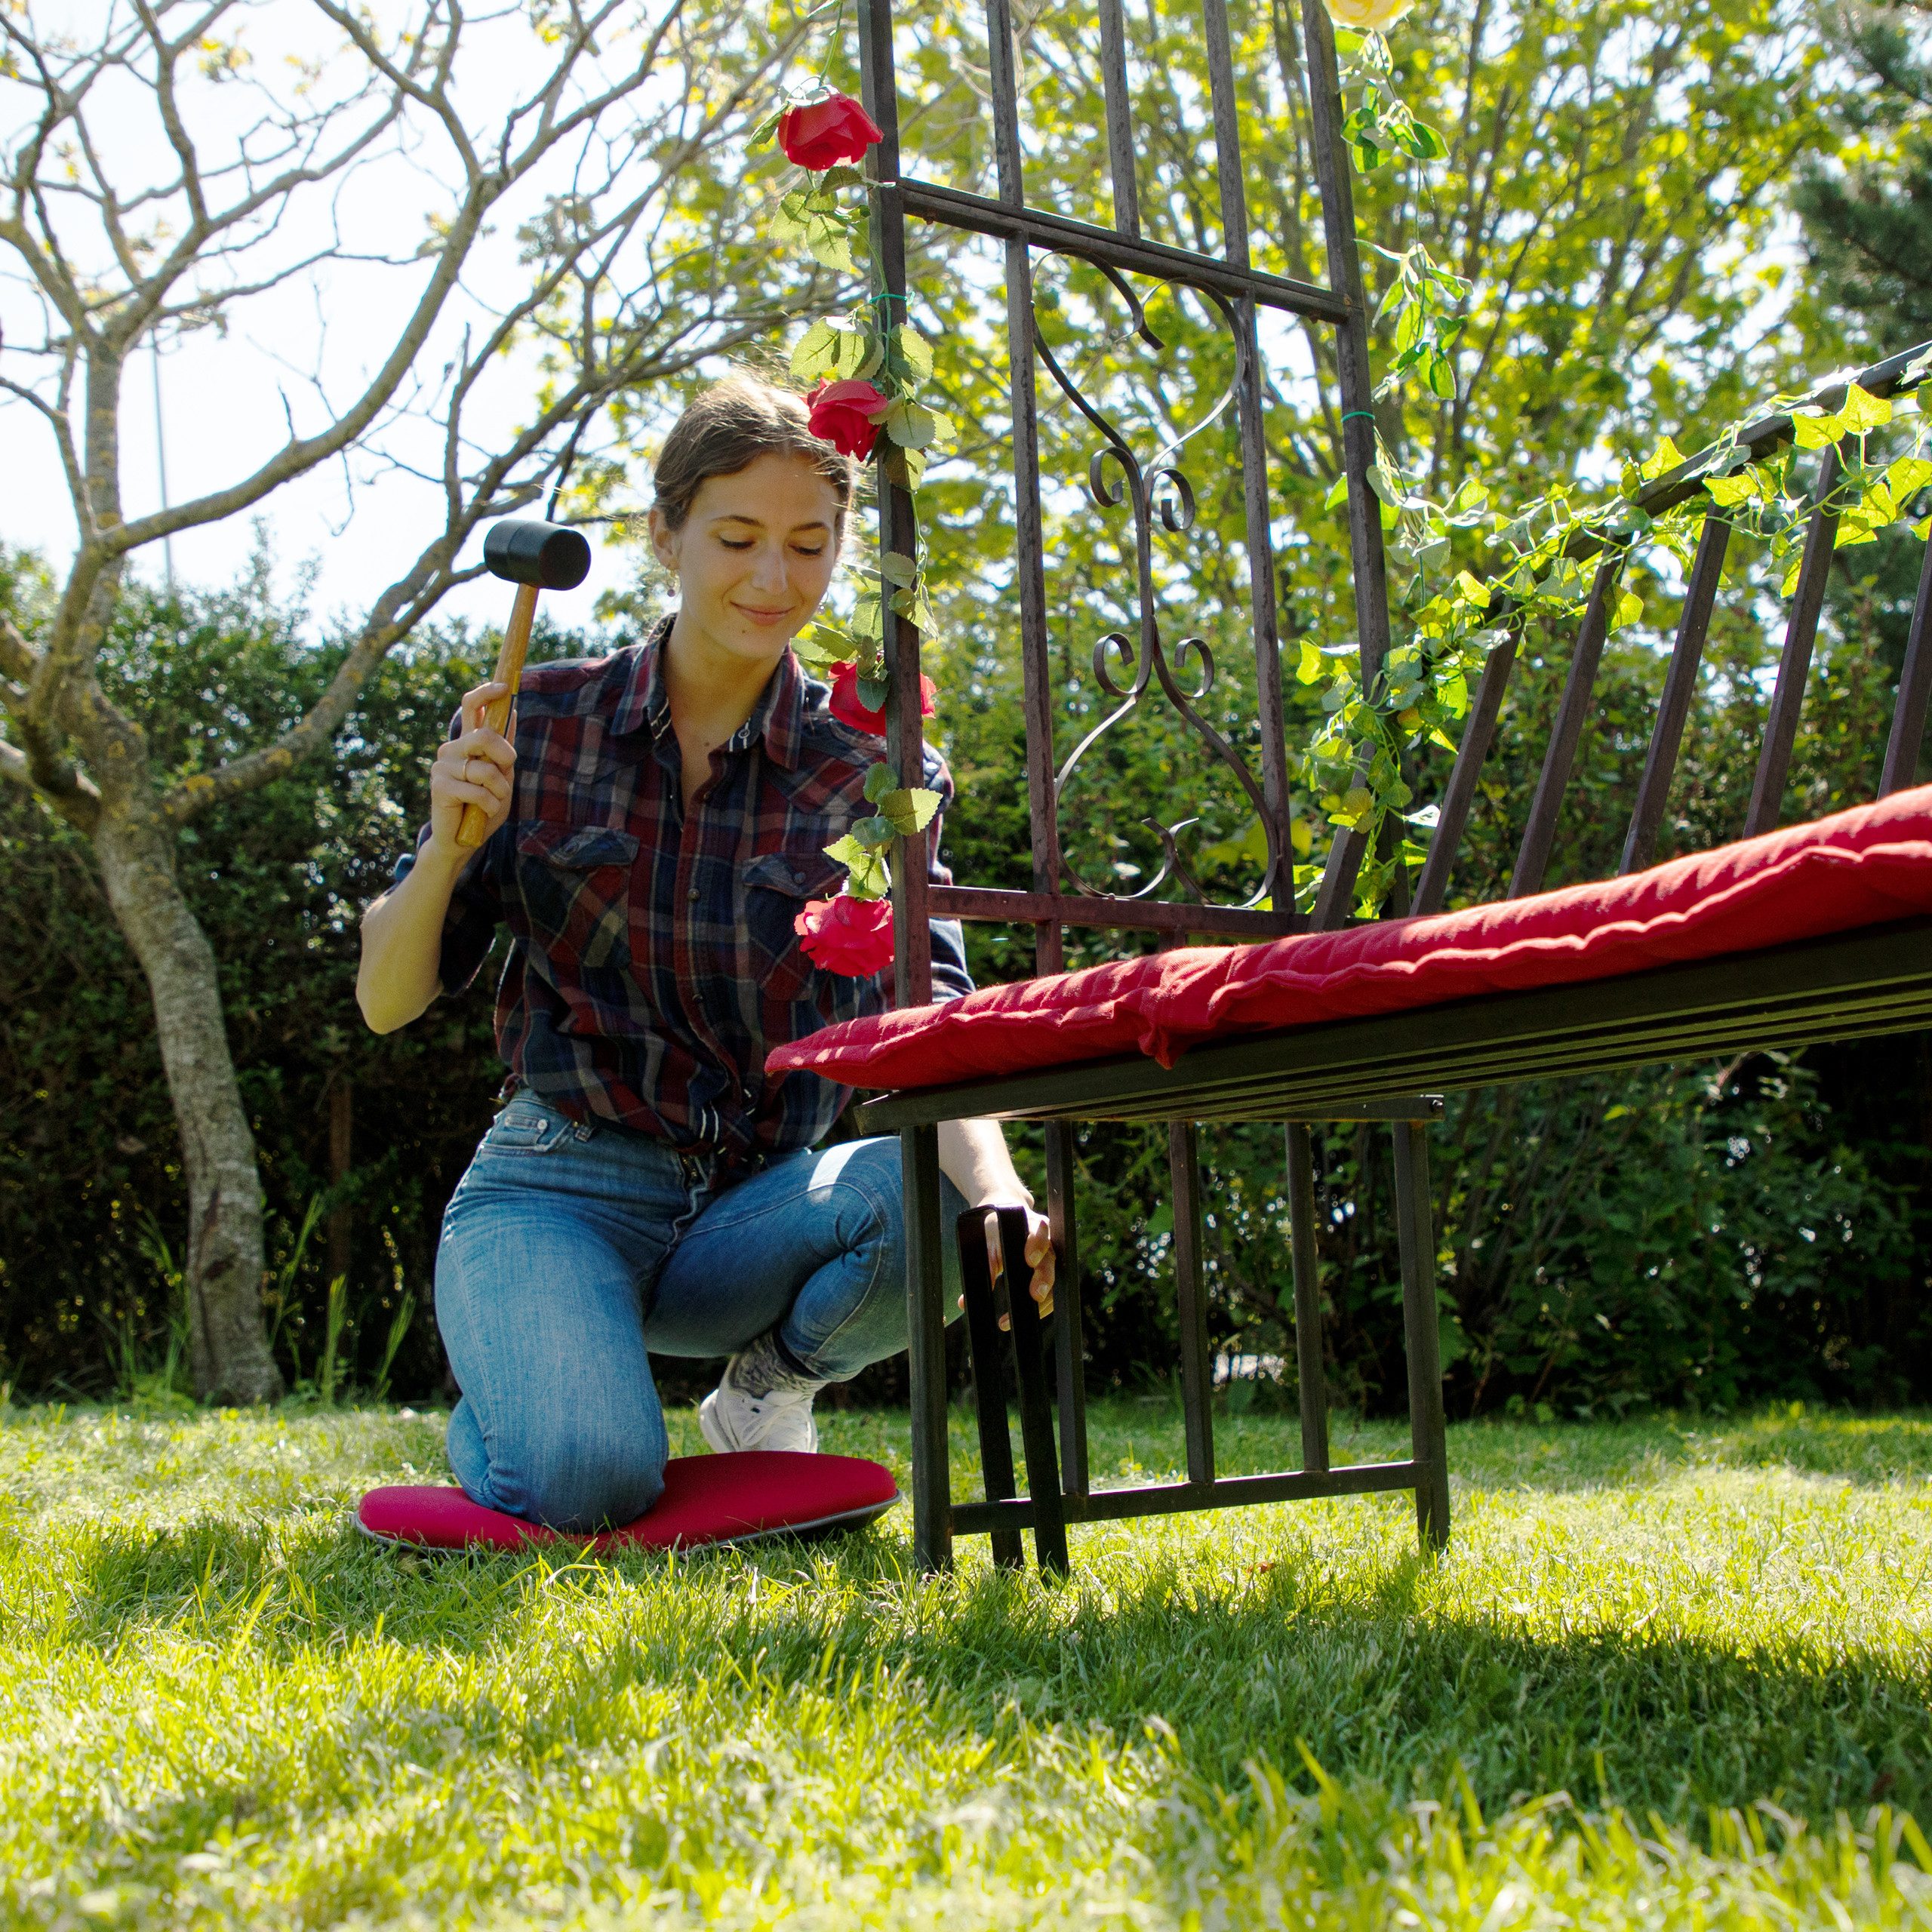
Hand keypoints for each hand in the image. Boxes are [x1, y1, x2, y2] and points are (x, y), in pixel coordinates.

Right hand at [427, 681, 517, 857]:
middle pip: (485, 735)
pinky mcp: (440, 785)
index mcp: (468, 743)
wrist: (463, 840)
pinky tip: (481, 812)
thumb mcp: (502, 777)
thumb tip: (512, 711)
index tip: (504, 686)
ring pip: (486, 769)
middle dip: (505, 755)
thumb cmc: (484, 808)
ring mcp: (444, 765)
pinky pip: (478, 791)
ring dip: (499, 790)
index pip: (471, 706)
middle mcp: (453, 748)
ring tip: (492, 802)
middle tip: (507, 771)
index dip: (486, 693)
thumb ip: (504, 750)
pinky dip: (489, 804)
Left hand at [959, 1203, 1055, 1329]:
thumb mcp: (987, 1242)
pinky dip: (1042, 1305)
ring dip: (1043, 1300)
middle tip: (1035, 1295)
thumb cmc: (995, 1228)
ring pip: (1054, 1279)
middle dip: (1044, 1278)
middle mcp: (1046, 1240)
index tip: (1029, 1260)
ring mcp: (1050, 1256)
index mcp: (1031, 1225)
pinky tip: (1026, 1315)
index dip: (1036, 1245)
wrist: (1005, 1213)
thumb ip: (982, 1267)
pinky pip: (1051, 1289)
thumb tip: (963, 1303)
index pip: (1039, 1232)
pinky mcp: (1049, 1270)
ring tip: (1020, 1316)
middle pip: (1050, 1260)